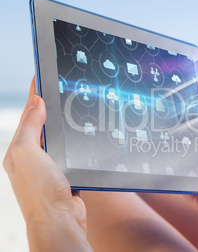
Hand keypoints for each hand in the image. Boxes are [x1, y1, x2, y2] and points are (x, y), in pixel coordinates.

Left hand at [3, 78, 90, 250]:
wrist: (59, 220)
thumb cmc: (40, 191)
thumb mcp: (27, 153)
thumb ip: (30, 126)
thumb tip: (36, 101)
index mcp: (19, 150)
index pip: (28, 115)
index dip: (34, 94)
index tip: (41, 76)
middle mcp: (32, 158)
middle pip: (42, 125)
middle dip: (48, 107)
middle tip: (58, 88)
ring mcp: (49, 167)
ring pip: (57, 139)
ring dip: (62, 125)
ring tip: (70, 107)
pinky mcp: (65, 175)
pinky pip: (69, 152)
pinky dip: (73, 142)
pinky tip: (79, 136)